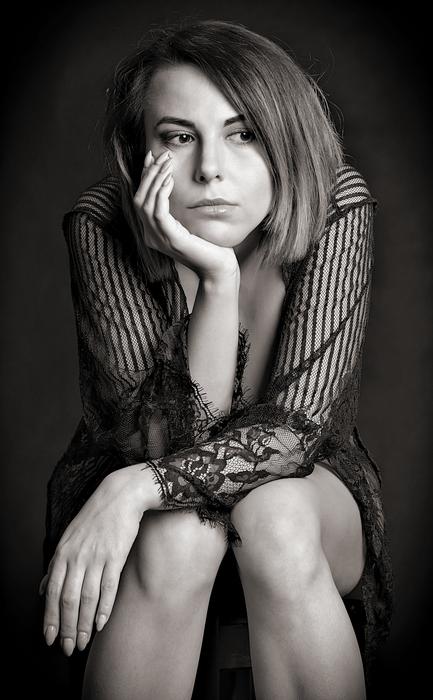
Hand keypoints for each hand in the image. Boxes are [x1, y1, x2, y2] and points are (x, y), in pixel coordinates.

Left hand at [40, 466, 156, 654]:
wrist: (119, 496)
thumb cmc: (93, 518)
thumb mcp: (67, 538)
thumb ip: (55, 565)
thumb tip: (40, 589)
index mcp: (62, 553)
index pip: (51, 593)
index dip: (49, 618)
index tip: (50, 638)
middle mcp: (77, 557)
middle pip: (68, 600)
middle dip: (67, 628)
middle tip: (69, 648)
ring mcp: (96, 557)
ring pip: (87, 598)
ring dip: (85, 624)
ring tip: (85, 641)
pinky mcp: (115, 556)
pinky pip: (108, 588)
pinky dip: (104, 608)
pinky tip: (101, 623)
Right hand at [133, 149, 238, 281]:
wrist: (217, 268)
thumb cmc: (208, 246)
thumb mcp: (189, 224)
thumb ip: (178, 210)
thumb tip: (174, 185)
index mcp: (152, 232)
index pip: (140, 199)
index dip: (144, 177)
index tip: (151, 156)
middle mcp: (150, 236)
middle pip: (138, 199)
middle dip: (149, 174)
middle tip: (162, 155)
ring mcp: (159, 239)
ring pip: (145, 203)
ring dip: (155, 179)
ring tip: (167, 163)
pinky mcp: (171, 239)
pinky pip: (159, 213)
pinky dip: (161, 194)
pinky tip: (169, 180)